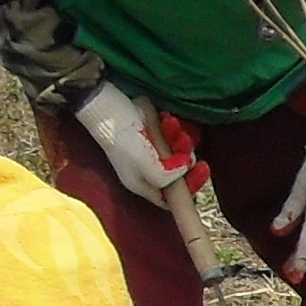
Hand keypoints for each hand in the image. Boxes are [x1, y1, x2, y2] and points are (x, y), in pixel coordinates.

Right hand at [76, 81, 188, 207]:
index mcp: (143, 184)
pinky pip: (171, 136)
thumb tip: (185, 169)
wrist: (105, 107)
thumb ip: (167, 176)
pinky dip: (172, 128)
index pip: (170, 198)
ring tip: (172, 125)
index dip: (188, 189)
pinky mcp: (153, 136)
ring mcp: (150, 153)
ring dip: (179, 139)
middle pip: (179, 175)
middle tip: (188, 145)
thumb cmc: (123, 139)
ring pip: (177, 153)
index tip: (199, 171)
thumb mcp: (146, 165)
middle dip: (186, 158)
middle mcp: (148, 171)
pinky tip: (167, 118)